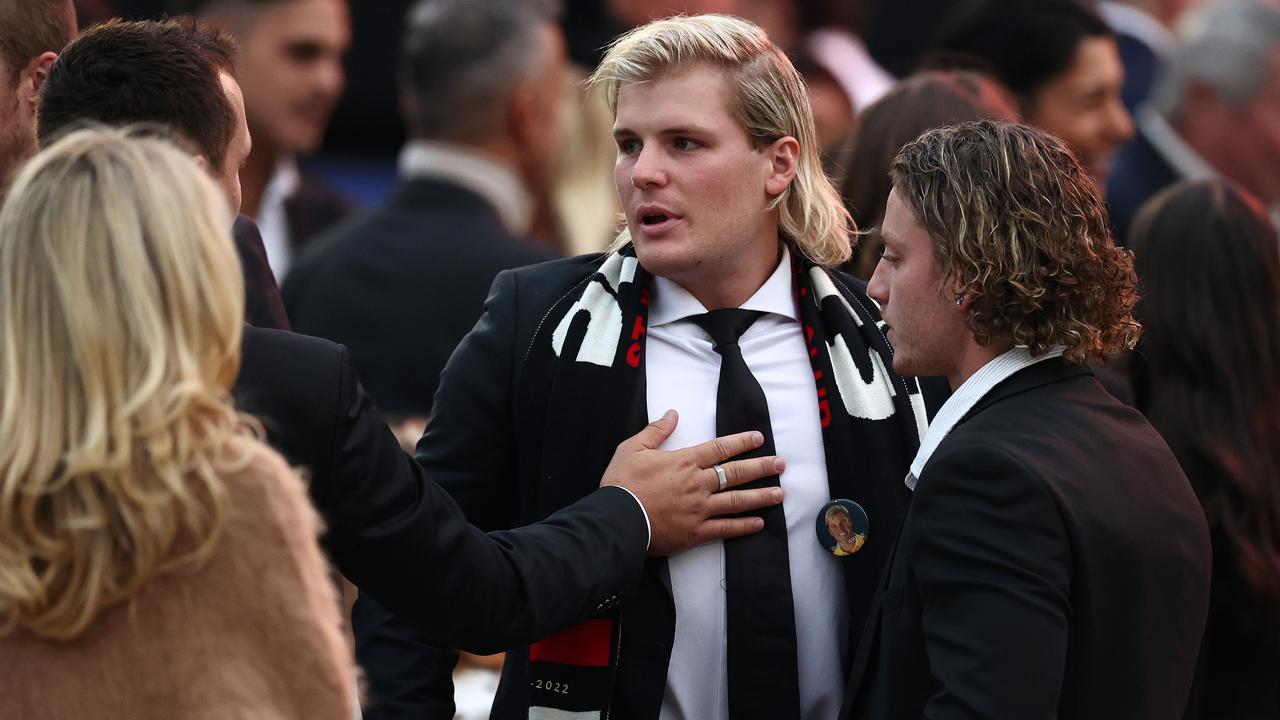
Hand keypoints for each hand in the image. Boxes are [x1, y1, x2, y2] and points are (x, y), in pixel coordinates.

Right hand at [600, 409, 784, 556]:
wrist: (616, 520)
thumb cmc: (622, 483)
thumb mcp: (632, 448)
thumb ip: (656, 430)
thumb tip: (673, 413)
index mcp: (684, 462)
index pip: (720, 448)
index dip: (742, 442)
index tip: (759, 438)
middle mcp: (698, 484)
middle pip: (736, 472)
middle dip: (761, 467)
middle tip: (781, 464)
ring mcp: (699, 509)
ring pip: (737, 500)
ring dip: (760, 496)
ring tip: (780, 493)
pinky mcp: (696, 532)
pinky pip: (725, 528)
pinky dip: (744, 526)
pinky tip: (759, 523)